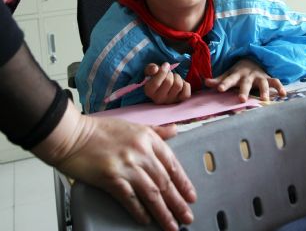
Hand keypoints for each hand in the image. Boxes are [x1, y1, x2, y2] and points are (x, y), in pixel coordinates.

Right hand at [33, 100, 195, 230]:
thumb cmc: (100, 130)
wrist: (73, 135)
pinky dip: (139, 211)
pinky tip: (145, 220)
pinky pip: (130, 198)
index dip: (183, 182)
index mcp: (147, 138)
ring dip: (164, 212)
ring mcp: (126, 165)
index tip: (191, 196)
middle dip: (178, 202)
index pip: (172, 163)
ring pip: (152, 193)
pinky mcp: (111, 178)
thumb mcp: (132, 125)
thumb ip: (156, 131)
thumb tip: (175, 130)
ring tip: (172, 225)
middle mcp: (140, 152)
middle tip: (187, 217)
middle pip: (164, 181)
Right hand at [144, 62, 190, 104]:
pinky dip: (185, 85)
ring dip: (178, 77)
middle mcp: (159, 99)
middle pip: (168, 82)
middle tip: (169, 73)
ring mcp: (170, 101)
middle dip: (170, 73)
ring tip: (174, 78)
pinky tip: (181, 84)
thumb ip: (150, 68)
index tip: (166, 65)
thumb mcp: (151, 71)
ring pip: (178, 85)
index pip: (156, 83)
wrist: (164, 83)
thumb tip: (155, 69)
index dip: (162, 71)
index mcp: (149, 91)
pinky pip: (186, 93)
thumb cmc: (156, 76)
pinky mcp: (180, 101)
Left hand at [204, 58, 286, 101]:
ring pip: (262, 83)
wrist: (253, 59)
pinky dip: (280, 87)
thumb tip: (205, 82)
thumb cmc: (238, 72)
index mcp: (236, 75)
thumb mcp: (228, 74)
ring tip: (265, 100)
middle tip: (241, 99)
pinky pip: (275, 82)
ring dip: (264, 91)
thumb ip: (218, 80)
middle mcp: (248, 76)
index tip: (219, 88)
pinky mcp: (268, 78)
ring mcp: (259, 76)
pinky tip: (283, 94)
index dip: (224, 84)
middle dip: (243, 91)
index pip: (228, 79)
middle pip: (245, 84)